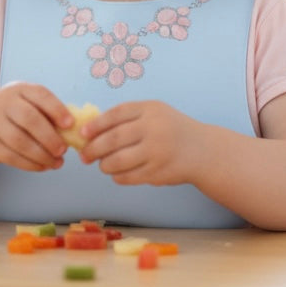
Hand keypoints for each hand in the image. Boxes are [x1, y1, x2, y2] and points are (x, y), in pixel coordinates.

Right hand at [0, 82, 71, 171]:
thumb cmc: (14, 114)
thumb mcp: (27, 104)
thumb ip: (47, 113)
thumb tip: (74, 131)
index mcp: (18, 89)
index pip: (39, 94)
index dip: (56, 109)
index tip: (70, 124)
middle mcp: (3, 103)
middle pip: (28, 119)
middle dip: (49, 137)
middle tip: (63, 150)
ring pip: (19, 141)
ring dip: (42, 155)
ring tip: (57, 162)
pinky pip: (12, 157)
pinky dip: (30, 165)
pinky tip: (43, 166)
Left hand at [80, 100, 206, 185]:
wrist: (202, 150)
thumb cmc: (171, 129)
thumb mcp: (155, 113)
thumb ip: (128, 117)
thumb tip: (91, 130)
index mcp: (150, 110)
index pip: (115, 115)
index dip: (95, 125)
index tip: (83, 133)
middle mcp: (154, 129)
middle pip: (113, 139)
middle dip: (93, 149)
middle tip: (85, 156)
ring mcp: (157, 152)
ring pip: (117, 161)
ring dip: (104, 165)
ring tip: (103, 165)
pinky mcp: (158, 172)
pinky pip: (128, 177)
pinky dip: (118, 176)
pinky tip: (118, 173)